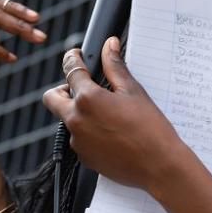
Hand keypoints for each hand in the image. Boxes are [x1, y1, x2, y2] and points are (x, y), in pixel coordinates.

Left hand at [42, 37, 187, 192]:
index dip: (73, 58)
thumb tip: (108, 46)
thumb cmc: (151, 129)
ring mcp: (77, 141)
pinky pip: (78, 138)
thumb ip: (115, 67)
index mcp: (87, 99)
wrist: (159, 166)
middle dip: (63, 89)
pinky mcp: (83, 157)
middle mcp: (76, 120)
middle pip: (52, 98)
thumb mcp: (133, 92)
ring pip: (66, 119)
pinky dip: (88, 132)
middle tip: (83, 87)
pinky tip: (110, 132)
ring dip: (78, 112)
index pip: (71, 70)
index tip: (76, 56)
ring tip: (105, 113)